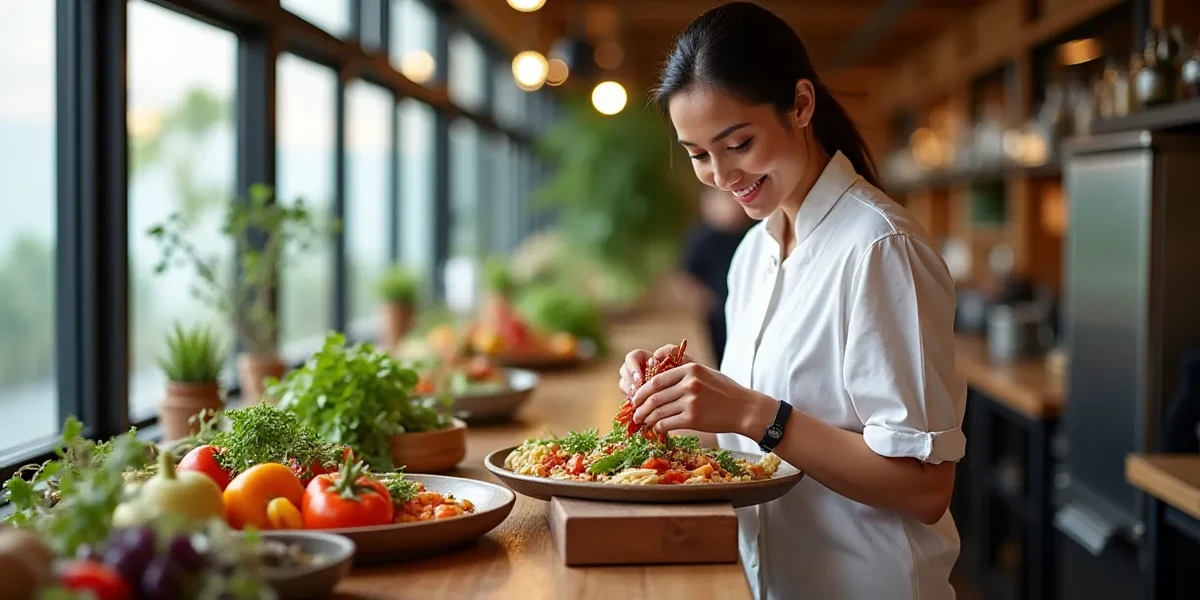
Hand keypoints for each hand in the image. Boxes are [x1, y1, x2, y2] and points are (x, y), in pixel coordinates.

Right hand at [618, 344, 693, 396]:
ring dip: (629, 390)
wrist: (690, 394)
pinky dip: (633, 401)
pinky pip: (629, 397)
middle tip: (637, 389)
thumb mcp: (683, 362)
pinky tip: (641, 406)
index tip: (641, 378)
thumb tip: (656, 354)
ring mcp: (635, 384)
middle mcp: (638, 370)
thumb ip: (672, 352)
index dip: (633, 367)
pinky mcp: (637, 397)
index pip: (631, 358)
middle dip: (629, 380)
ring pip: (623, 384)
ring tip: (638, 398)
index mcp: (645, 359)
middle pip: (624, 370)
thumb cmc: (687, 375)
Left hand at [630, 362, 772, 436]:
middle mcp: (689, 384)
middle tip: (635, 414)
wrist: (745, 409)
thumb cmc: (725, 390)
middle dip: (640, 407)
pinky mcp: (693, 419)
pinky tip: (658, 429)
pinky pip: (667, 423)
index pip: (656, 380)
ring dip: (647, 418)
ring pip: (658, 411)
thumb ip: (684, 366)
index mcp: (690, 370)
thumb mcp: (706, 371)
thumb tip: (658, 359)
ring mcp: (691, 402)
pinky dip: (659, 427)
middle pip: (654, 397)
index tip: (636, 398)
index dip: (642, 391)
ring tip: (643, 422)